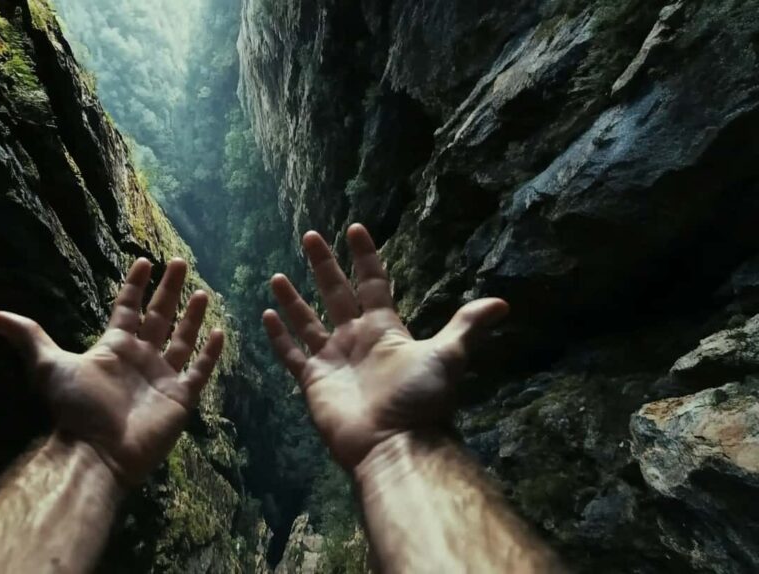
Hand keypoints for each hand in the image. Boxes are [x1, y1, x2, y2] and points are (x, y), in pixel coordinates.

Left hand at [0, 258, 223, 485]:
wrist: (97, 451)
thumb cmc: (75, 408)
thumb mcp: (46, 366)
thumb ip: (28, 338)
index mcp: (114, 347)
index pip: (127, 309)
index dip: (135, 285)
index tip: (144, 260)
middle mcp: (140, 358)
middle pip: (158, 316)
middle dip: (169, 290)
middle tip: (180, 261)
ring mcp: (162, 378)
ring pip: (182, 339)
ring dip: (192, 316)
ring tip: (202, 292)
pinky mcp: (180, 397)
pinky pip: (200, 371)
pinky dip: (211, 353)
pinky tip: (220, 331)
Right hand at [263, 224, 507, 469]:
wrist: (394, 444)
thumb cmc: (420, 399)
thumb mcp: (448, 356)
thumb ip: (467, 326)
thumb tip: (502, 303)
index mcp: (385, 328)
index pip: (372, 283)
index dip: (365, 256)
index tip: (355, 228)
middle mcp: (356, 339)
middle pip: (336, 293)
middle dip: (323, 265)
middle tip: (310, 236)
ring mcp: (333, 359)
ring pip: (308, 321)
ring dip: (293, 299)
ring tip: (276, 275)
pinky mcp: (313, 381)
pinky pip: (291, 354)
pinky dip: (279, 337)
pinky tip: (265, 315)